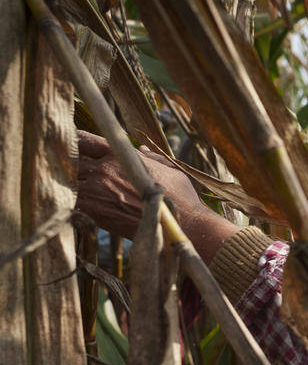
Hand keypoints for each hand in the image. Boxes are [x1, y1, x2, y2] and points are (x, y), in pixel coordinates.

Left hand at [76, 130, 209, 238]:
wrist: (183, 225)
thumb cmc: (181, 197)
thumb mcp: (170, 169)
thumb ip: (152, 158)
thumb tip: (142, 150)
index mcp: (121, 154)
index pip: (83, 139)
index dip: (73, 141)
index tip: (70, 146)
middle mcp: (106, 168)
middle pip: (69, 160)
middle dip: (68, 165)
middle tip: (68, 172)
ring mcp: (98, 189)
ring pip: (67, 181)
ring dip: (68, 185)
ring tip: (72, 190)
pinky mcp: (95, 211)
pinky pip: (71, 202)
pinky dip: (70, 203)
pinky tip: (76, 206)